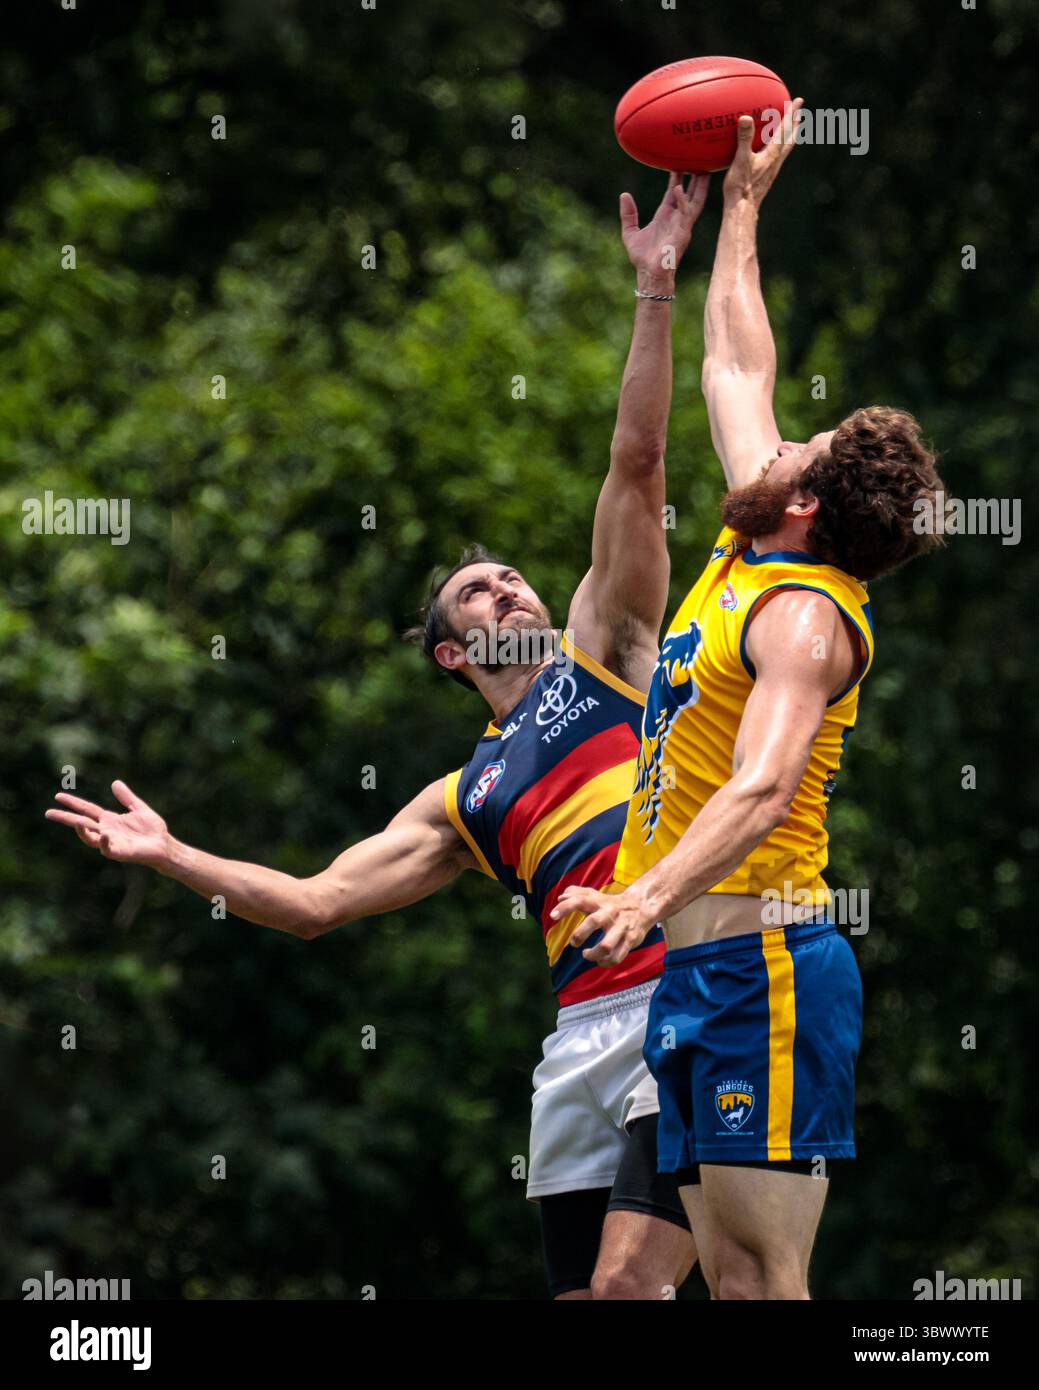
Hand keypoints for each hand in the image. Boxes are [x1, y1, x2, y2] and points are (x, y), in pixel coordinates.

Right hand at [45, 780, 170, 868]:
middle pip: (81, 823)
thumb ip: (127, 798)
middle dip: (66, 818)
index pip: (87, 810)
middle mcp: (107, 831)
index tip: (58, 796)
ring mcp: (112, 842)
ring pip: (90, 838)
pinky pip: (107, 849)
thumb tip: (115, 782)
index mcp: (110, 820)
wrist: (165, 845)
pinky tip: (104, 835)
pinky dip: (104, 843)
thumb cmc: (153, 830)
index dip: (73, 803)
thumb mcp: (139, 808)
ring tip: (76, 821)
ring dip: (82, 831)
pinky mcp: (121, 852)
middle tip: (49, 812)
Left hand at [551, 884, 655, 966]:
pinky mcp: (631, 939)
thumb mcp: (595, 895)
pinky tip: (599, 961)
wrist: (642, 906)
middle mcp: (610, 913)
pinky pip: (617, 956)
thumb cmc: (612, 903)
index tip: (552, 916)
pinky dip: (606, 962)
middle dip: (579, 934)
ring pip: (606, 945)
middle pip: (593, 922)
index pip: (580, 900)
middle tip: (574, 943)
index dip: (565, 907)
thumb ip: (577, 894)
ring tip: (586, 954)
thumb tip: (560, 897)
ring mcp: (621, 927)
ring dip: (593, 954)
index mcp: (599, 902)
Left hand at [621, 171, 709, 286]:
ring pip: (695, 200)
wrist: (648, 274)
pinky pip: (686, 214)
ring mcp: (682, 224)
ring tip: (704, 168)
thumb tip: (624, 194)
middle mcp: (676, 218)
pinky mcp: (683, 233)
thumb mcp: (629, 232)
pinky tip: (679, 189)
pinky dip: (683, 201)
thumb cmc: (642, 257)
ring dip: (699, 185)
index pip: (673, 192)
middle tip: (698, 158)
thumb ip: (628, 214)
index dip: (677, 177)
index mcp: (665, 216)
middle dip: (695, 177)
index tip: (678, 161)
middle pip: (689, 192)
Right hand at [723, 97, 803, 210]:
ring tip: (792, 130)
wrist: (743, 210)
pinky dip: (778, 149)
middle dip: (795, 124)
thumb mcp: (740, 160)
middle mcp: (775, 161)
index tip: (798, 101)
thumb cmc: (741, 187)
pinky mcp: (767, 177)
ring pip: (785, 149)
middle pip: (790, 139)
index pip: (784, 130)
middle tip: (800, 113)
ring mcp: (772, 170)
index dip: (791, 114)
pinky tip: (771, 151)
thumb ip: (744, 139)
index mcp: (772, 154)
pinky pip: (776, 158)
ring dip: (789, 137)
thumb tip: (746, 118)